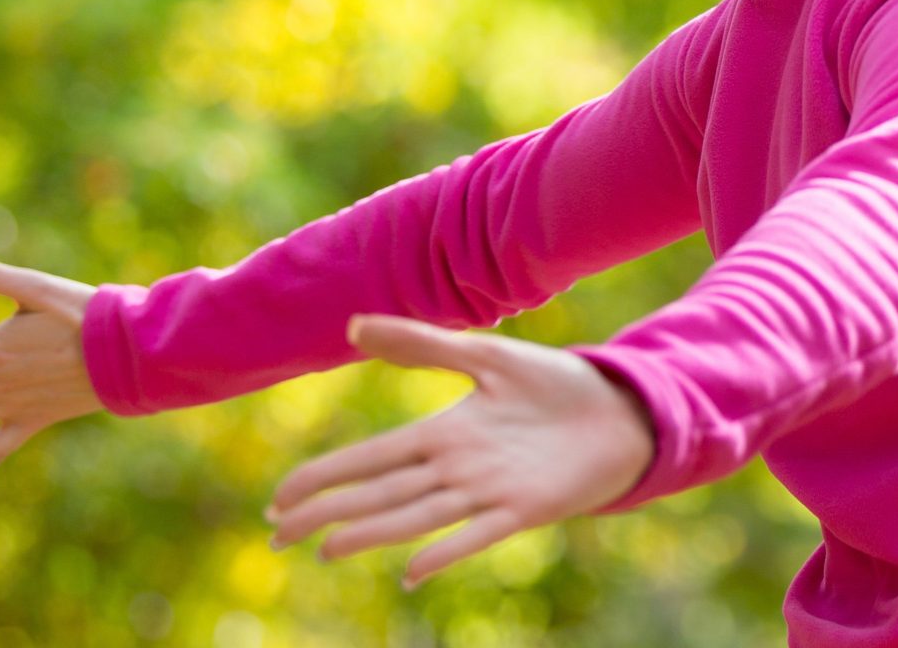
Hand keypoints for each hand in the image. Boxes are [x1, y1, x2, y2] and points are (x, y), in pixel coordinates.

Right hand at [265, 314, 655, 589]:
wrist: (619, 408)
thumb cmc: (554, 384)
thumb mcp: (486, 356)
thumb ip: (422, 345)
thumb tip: (353, 324)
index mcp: (444, 433)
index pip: (371, 457)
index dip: (326, 475)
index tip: (281, 496)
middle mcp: (457, 467)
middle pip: (380, 493)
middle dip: (328, 511)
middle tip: (278, 534)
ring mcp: (488, 490)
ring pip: (417, 516)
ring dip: (372, 532)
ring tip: (326, 549)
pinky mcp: (525, 509)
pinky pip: (478, 534)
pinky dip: (446, 552)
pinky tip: (411, 573)